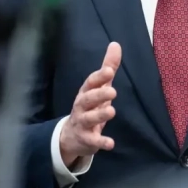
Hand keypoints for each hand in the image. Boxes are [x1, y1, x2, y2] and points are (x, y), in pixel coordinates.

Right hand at [59, 42, 120, 167]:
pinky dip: (101, 142)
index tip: (109, 71)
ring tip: (111, 111)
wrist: (71, 135)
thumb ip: (108, 67)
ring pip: (89, 119)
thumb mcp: (98, 87)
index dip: (99, 77)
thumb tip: (116, 44)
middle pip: (87, 99)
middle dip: (98, 95)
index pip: (90, 82)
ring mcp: (83, 123)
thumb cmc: (89, 106)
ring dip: (99, 116)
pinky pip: (93, 140)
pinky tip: (110, 143)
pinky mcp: (87, 139)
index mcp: (86, 92)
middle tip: (112, 91)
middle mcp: (82, 106)